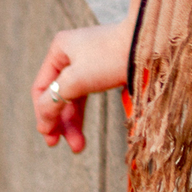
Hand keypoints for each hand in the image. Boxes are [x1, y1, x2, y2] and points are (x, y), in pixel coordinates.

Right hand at [32, 21, 131, 153]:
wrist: (150, 44)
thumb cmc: (111, 58)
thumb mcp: (75, 81)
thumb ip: (52, 102)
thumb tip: (42, 123)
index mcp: (59, 49)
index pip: (41, 88)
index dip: (43, 114)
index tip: (50, 138)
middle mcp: (71, 53)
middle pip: (58, 94)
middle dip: (61, 122)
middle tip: (63, 146)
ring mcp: (88, 61)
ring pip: (73, 97)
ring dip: (73, 122)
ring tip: (78, 147)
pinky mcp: (104, 69)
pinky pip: (87, 94)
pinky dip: (84, 112)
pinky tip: (82, 131)